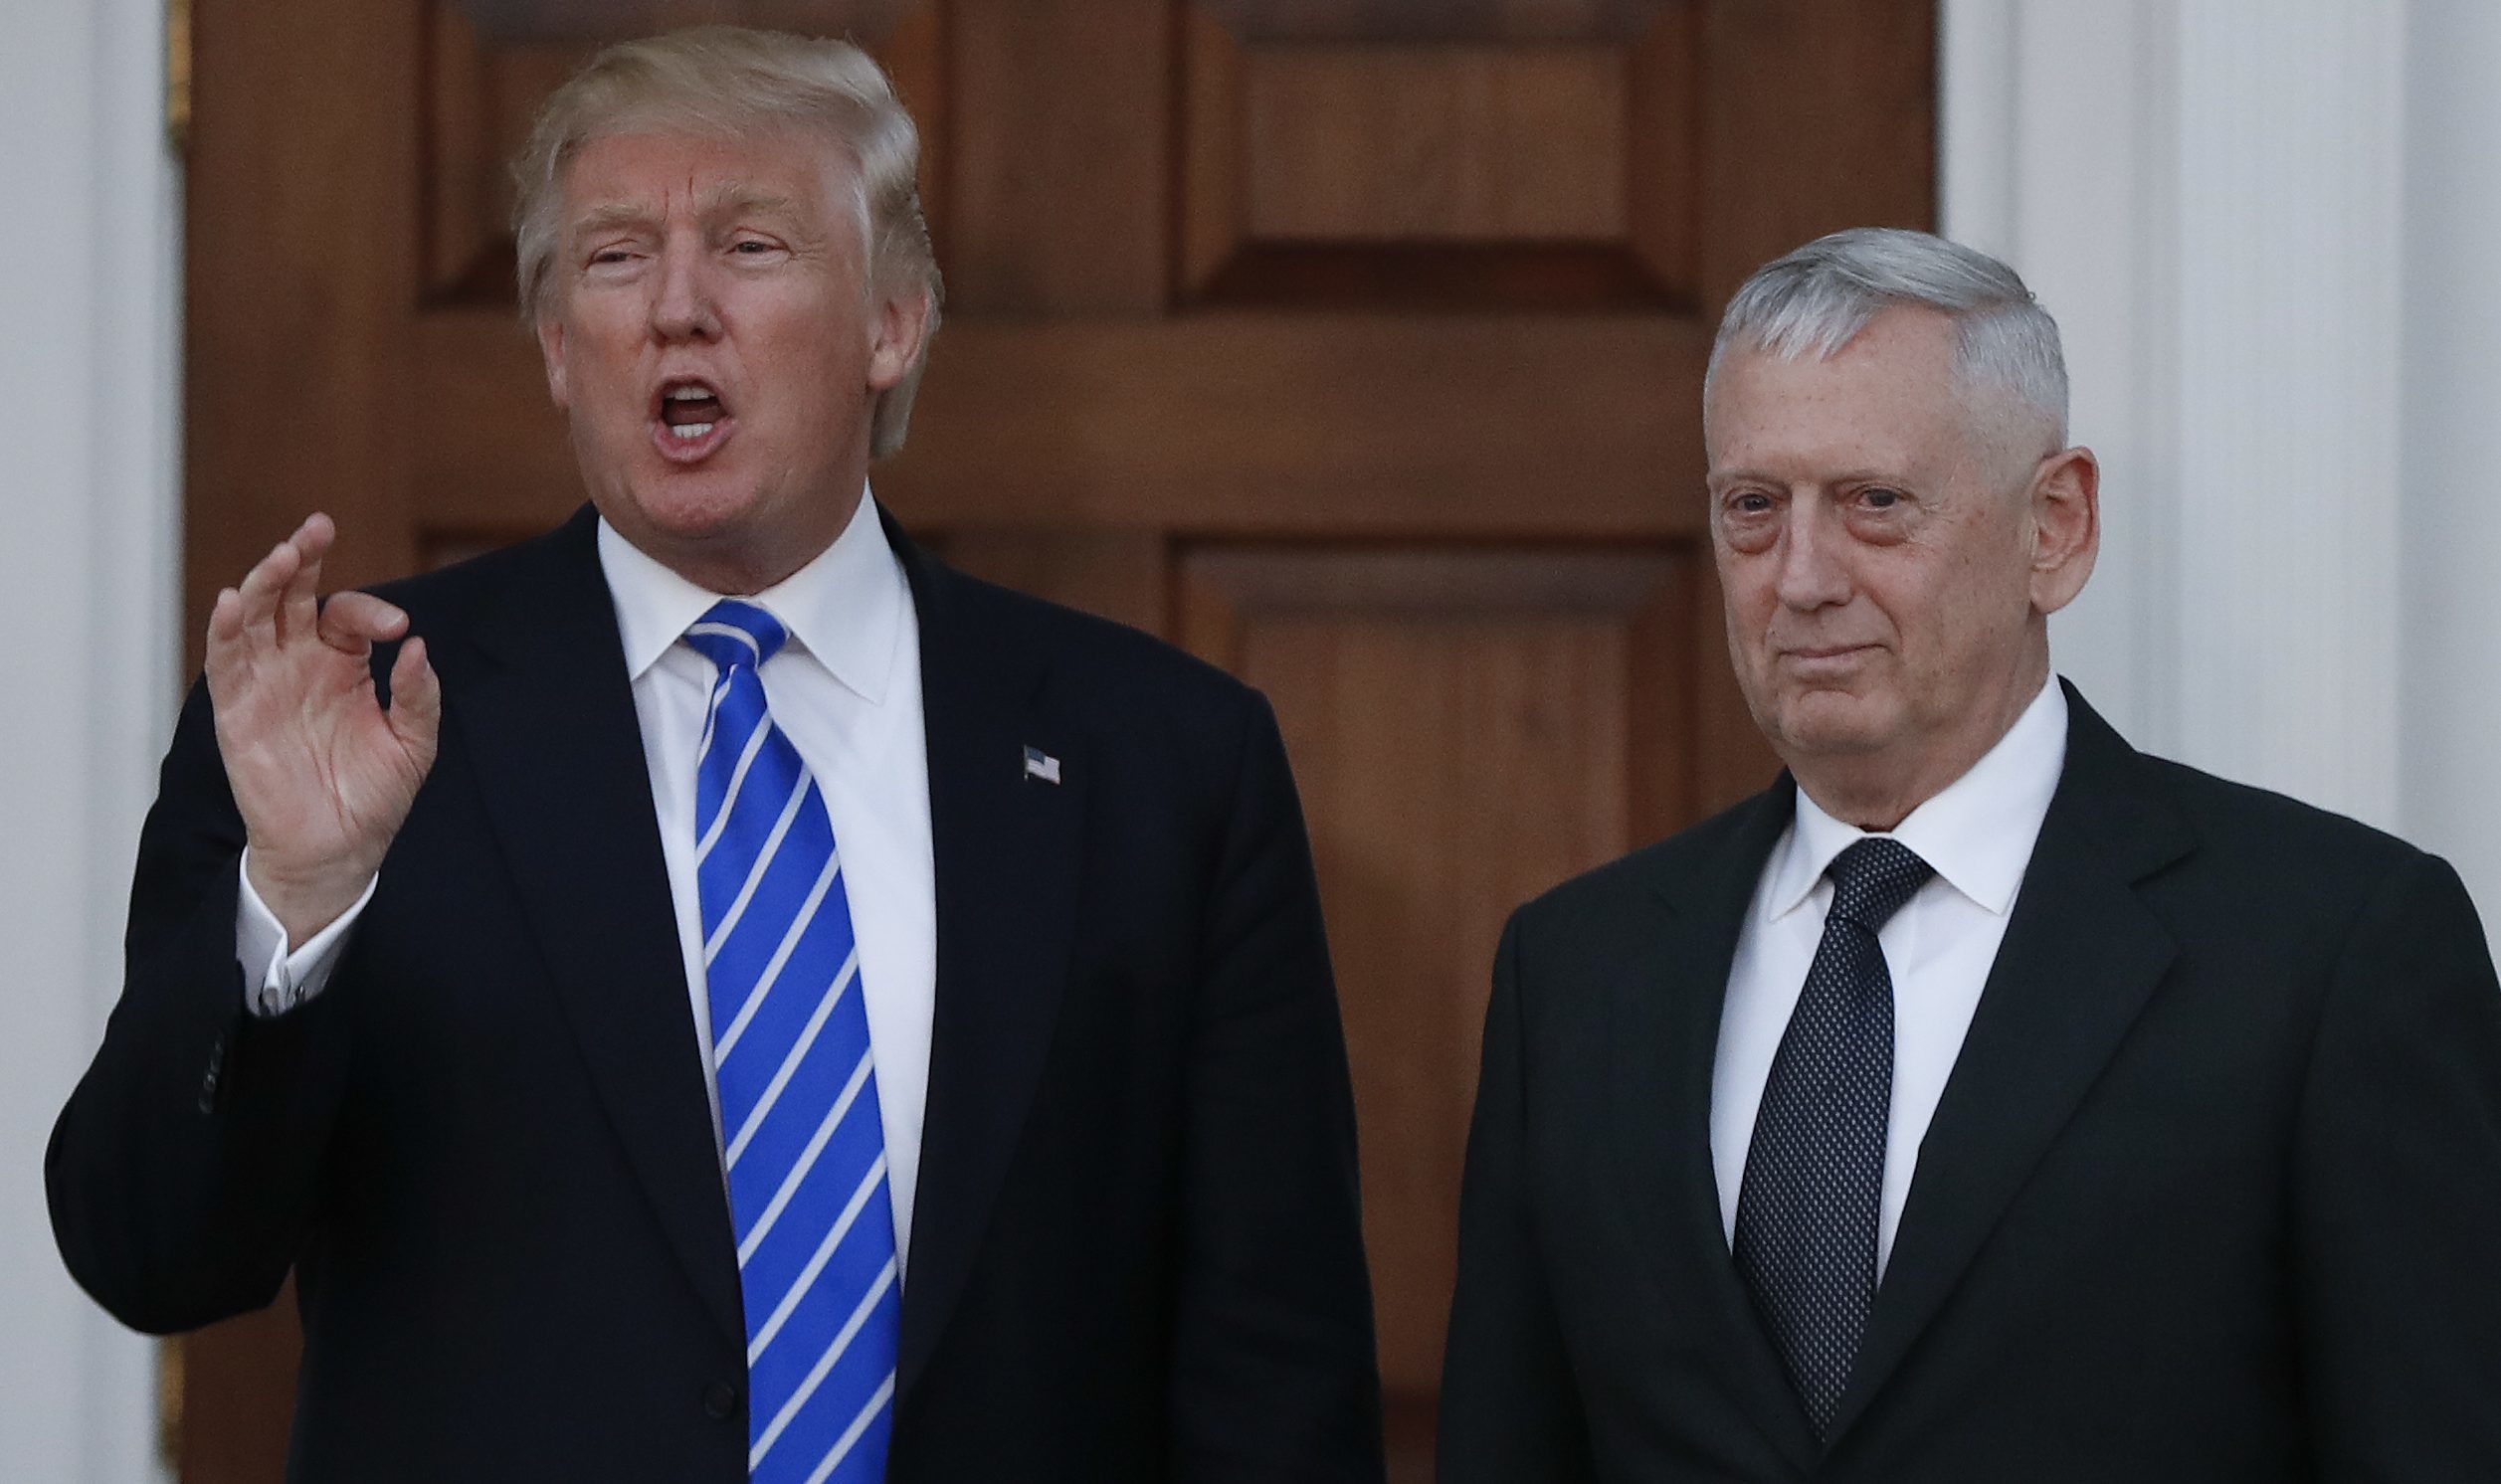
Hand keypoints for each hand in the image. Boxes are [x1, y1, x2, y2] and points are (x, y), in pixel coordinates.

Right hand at [207, 514, 440, 946]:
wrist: (338, 850)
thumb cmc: (373, 796)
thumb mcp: (414, 743)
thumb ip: (419, 695)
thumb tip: (417, 647)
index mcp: (342, 665)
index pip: (347, 614)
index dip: (370, 611)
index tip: (395, 629)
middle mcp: (299, 664)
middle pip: (292, 597)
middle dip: (302, 560)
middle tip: (317, 529)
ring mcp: (266, 683)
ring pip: (255, 617)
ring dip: (265, 582)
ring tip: (284, 555)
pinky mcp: (237, 710)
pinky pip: (225, 662)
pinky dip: (226, 630)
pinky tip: (234, 601)